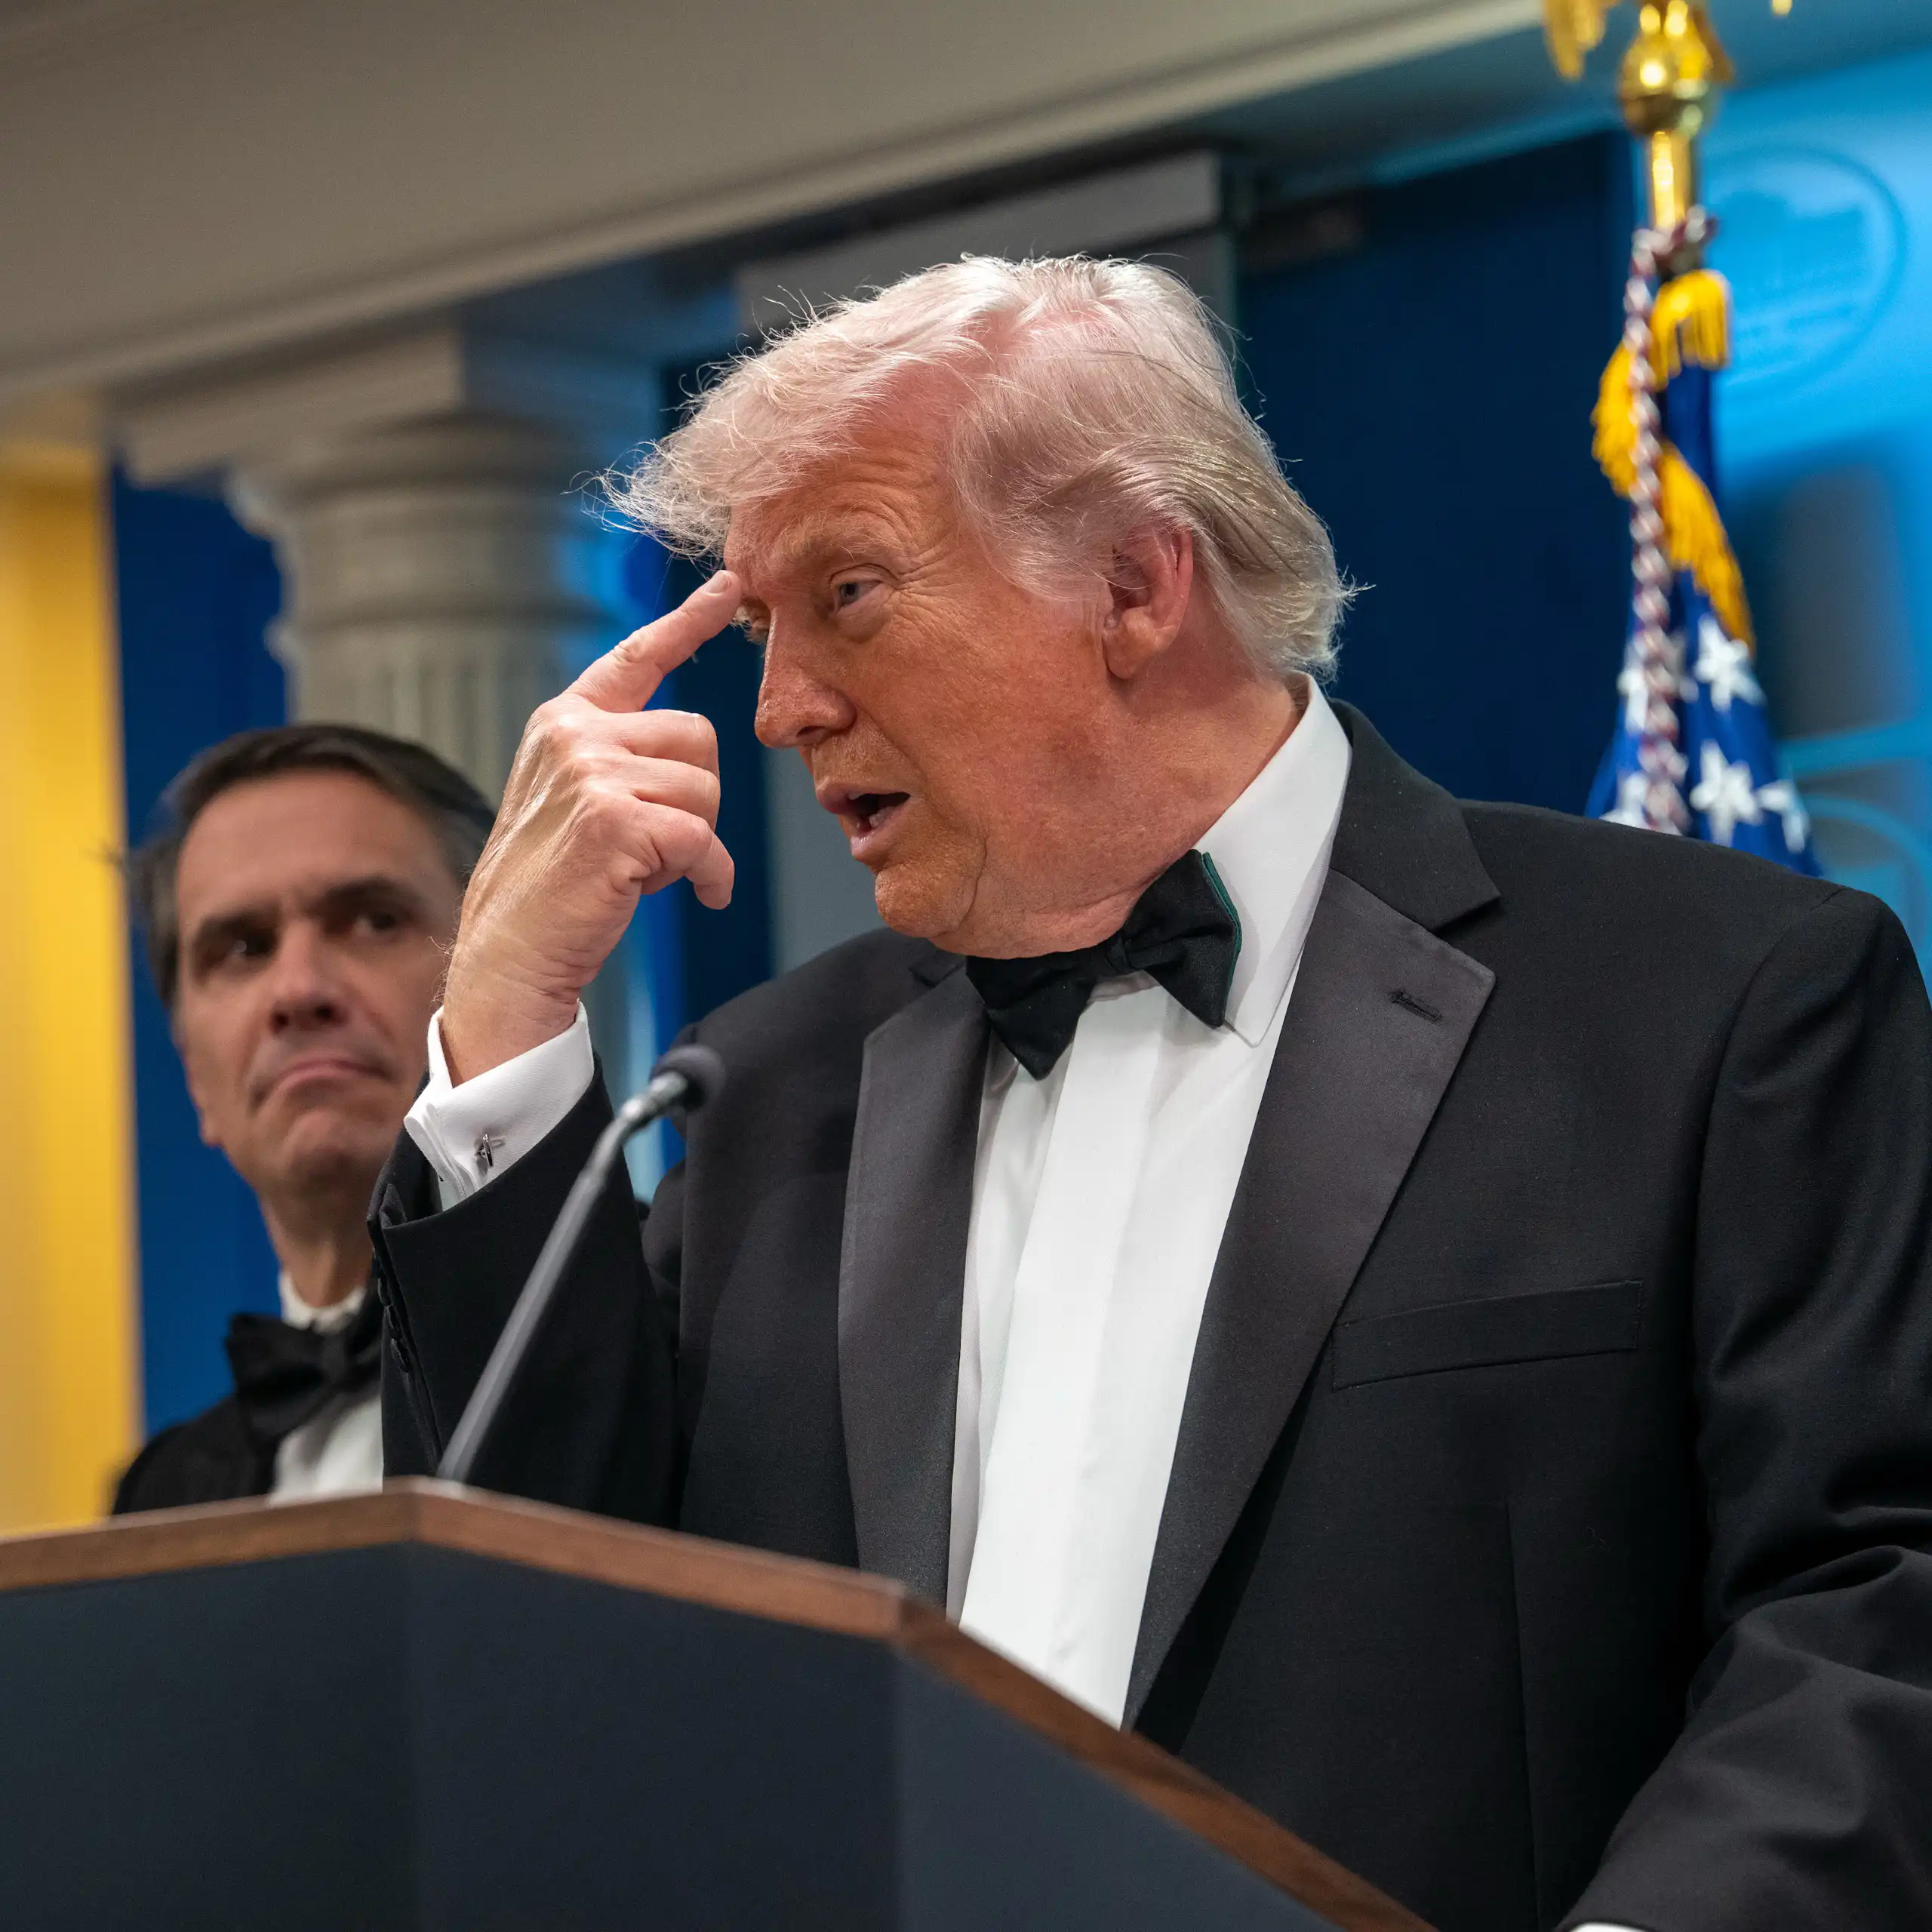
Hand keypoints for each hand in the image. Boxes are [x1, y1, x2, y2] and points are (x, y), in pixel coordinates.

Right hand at [440, 571, 740, 1081]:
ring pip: (706, 790)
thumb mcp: (574, 802)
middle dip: (696, 797)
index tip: (731, 585)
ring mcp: (591, 773)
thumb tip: (692, 752)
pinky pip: (705, 839)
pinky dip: (710, 877)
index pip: (638, 657)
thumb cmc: (551, 888)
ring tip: (648, 869)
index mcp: (565, 721)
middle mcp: (574, 734)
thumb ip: (620, 760)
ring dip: (696, 840)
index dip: (688, 620)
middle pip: (699, 737)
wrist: (508, 955)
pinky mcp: (614, 821)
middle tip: (656, 846)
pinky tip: (694, 895)